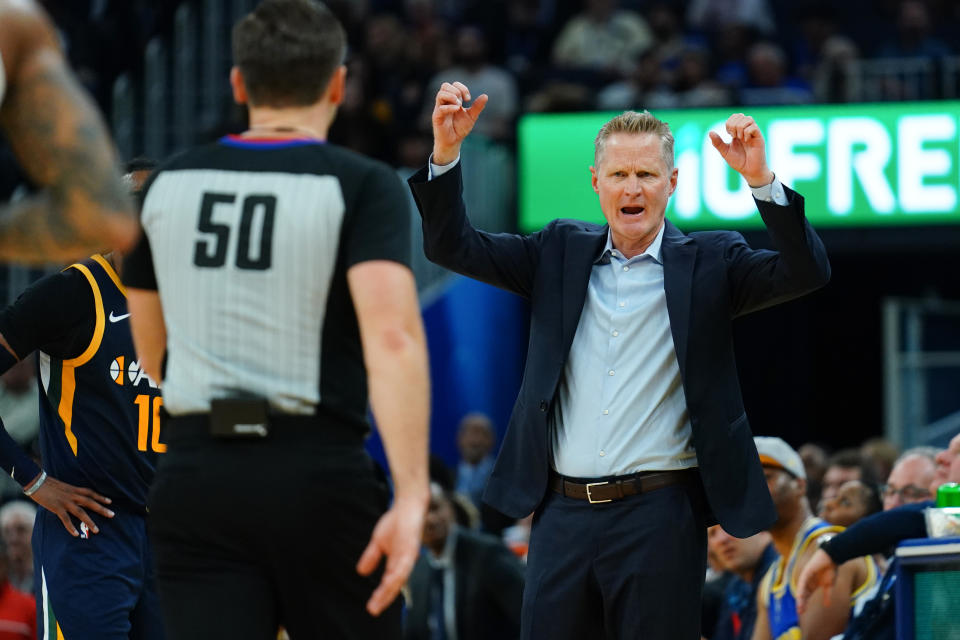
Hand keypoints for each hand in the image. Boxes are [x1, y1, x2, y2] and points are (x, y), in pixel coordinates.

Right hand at [29, 475, 113, 535]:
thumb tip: (74, 498)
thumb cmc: (48, 485)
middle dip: (102, 509)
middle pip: (90, 502)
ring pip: (81, 512)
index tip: (110, 501)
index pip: (91, 493)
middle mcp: (73, 495)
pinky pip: (66, 519)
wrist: (36, 481)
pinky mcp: (57, 508)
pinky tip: (76, 534)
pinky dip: (71, 527)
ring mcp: (65, 502)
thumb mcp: (63, 487)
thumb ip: (70, 493)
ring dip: (89, 522)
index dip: (101, 497)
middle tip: (112, 515)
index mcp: (74, 489)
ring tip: (97, 530)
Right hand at [356, 495, 426, 615]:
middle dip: (384, 599)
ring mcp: (410, 557)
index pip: (389, 584)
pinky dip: (397, 575)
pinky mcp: (412, 548)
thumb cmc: (396, 523)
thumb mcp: (379, 542)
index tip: (370, 608)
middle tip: (373, 610)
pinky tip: (388, 582)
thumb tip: (361, 572)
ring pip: (399, 579)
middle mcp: (405, 564)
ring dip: (388, 591)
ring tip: (377, 602)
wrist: (407, 505)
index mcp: (398, 564)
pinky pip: (404, 565)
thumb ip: (372, 557)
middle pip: (395, 586)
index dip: (381, 596)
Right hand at [431, 81, 487, 165]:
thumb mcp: (471, 116)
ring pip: (440, 94)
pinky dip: (449, 107)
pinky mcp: (437, 118)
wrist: (453, 142)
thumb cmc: (460, 128)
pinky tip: (457, 109)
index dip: (462, 88)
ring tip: (459, 105)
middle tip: (463, 101)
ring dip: (452, 96)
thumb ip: (477, 107)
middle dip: (456, 91)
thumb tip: (485, 96)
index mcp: (452, 100)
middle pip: (445, 85)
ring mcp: (439, 109)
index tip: (468, 99)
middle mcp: (444, 102)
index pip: (454, 85)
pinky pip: (440, 108)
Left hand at [708, 113, 774, 186]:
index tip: (729, 134)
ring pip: (748, 119)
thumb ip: (718, 143)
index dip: (729, 123)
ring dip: (740, 128)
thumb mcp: (725, 152)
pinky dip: (747, 133)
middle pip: (741, 115)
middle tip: (733, 136)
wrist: (749, 171)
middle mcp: (746, 130)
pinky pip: (753, 127)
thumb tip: (710, 132)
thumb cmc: (739, 162)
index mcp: (738, 132)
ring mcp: (753, 133)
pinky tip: (746, 141)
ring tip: (740, 138)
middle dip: (733, 125)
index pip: (735, 116)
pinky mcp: (759, 138)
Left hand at [796, 548, 837, 614]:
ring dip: (800, 598)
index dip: (804, 603)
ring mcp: (806, 576)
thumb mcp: (828, 585)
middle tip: (800, 612)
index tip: (802, 612)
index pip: (806, 596)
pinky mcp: (806, 572)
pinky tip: (800, 595)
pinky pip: (803, 581)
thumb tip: (827, 605)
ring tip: (799, 606)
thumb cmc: (830, 570)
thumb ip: (827, 595)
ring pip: (801, 589)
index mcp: (812, 585)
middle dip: (801, 603)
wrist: (832, 559)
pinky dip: (802, 588)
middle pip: (802, 594)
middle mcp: (807, 581)